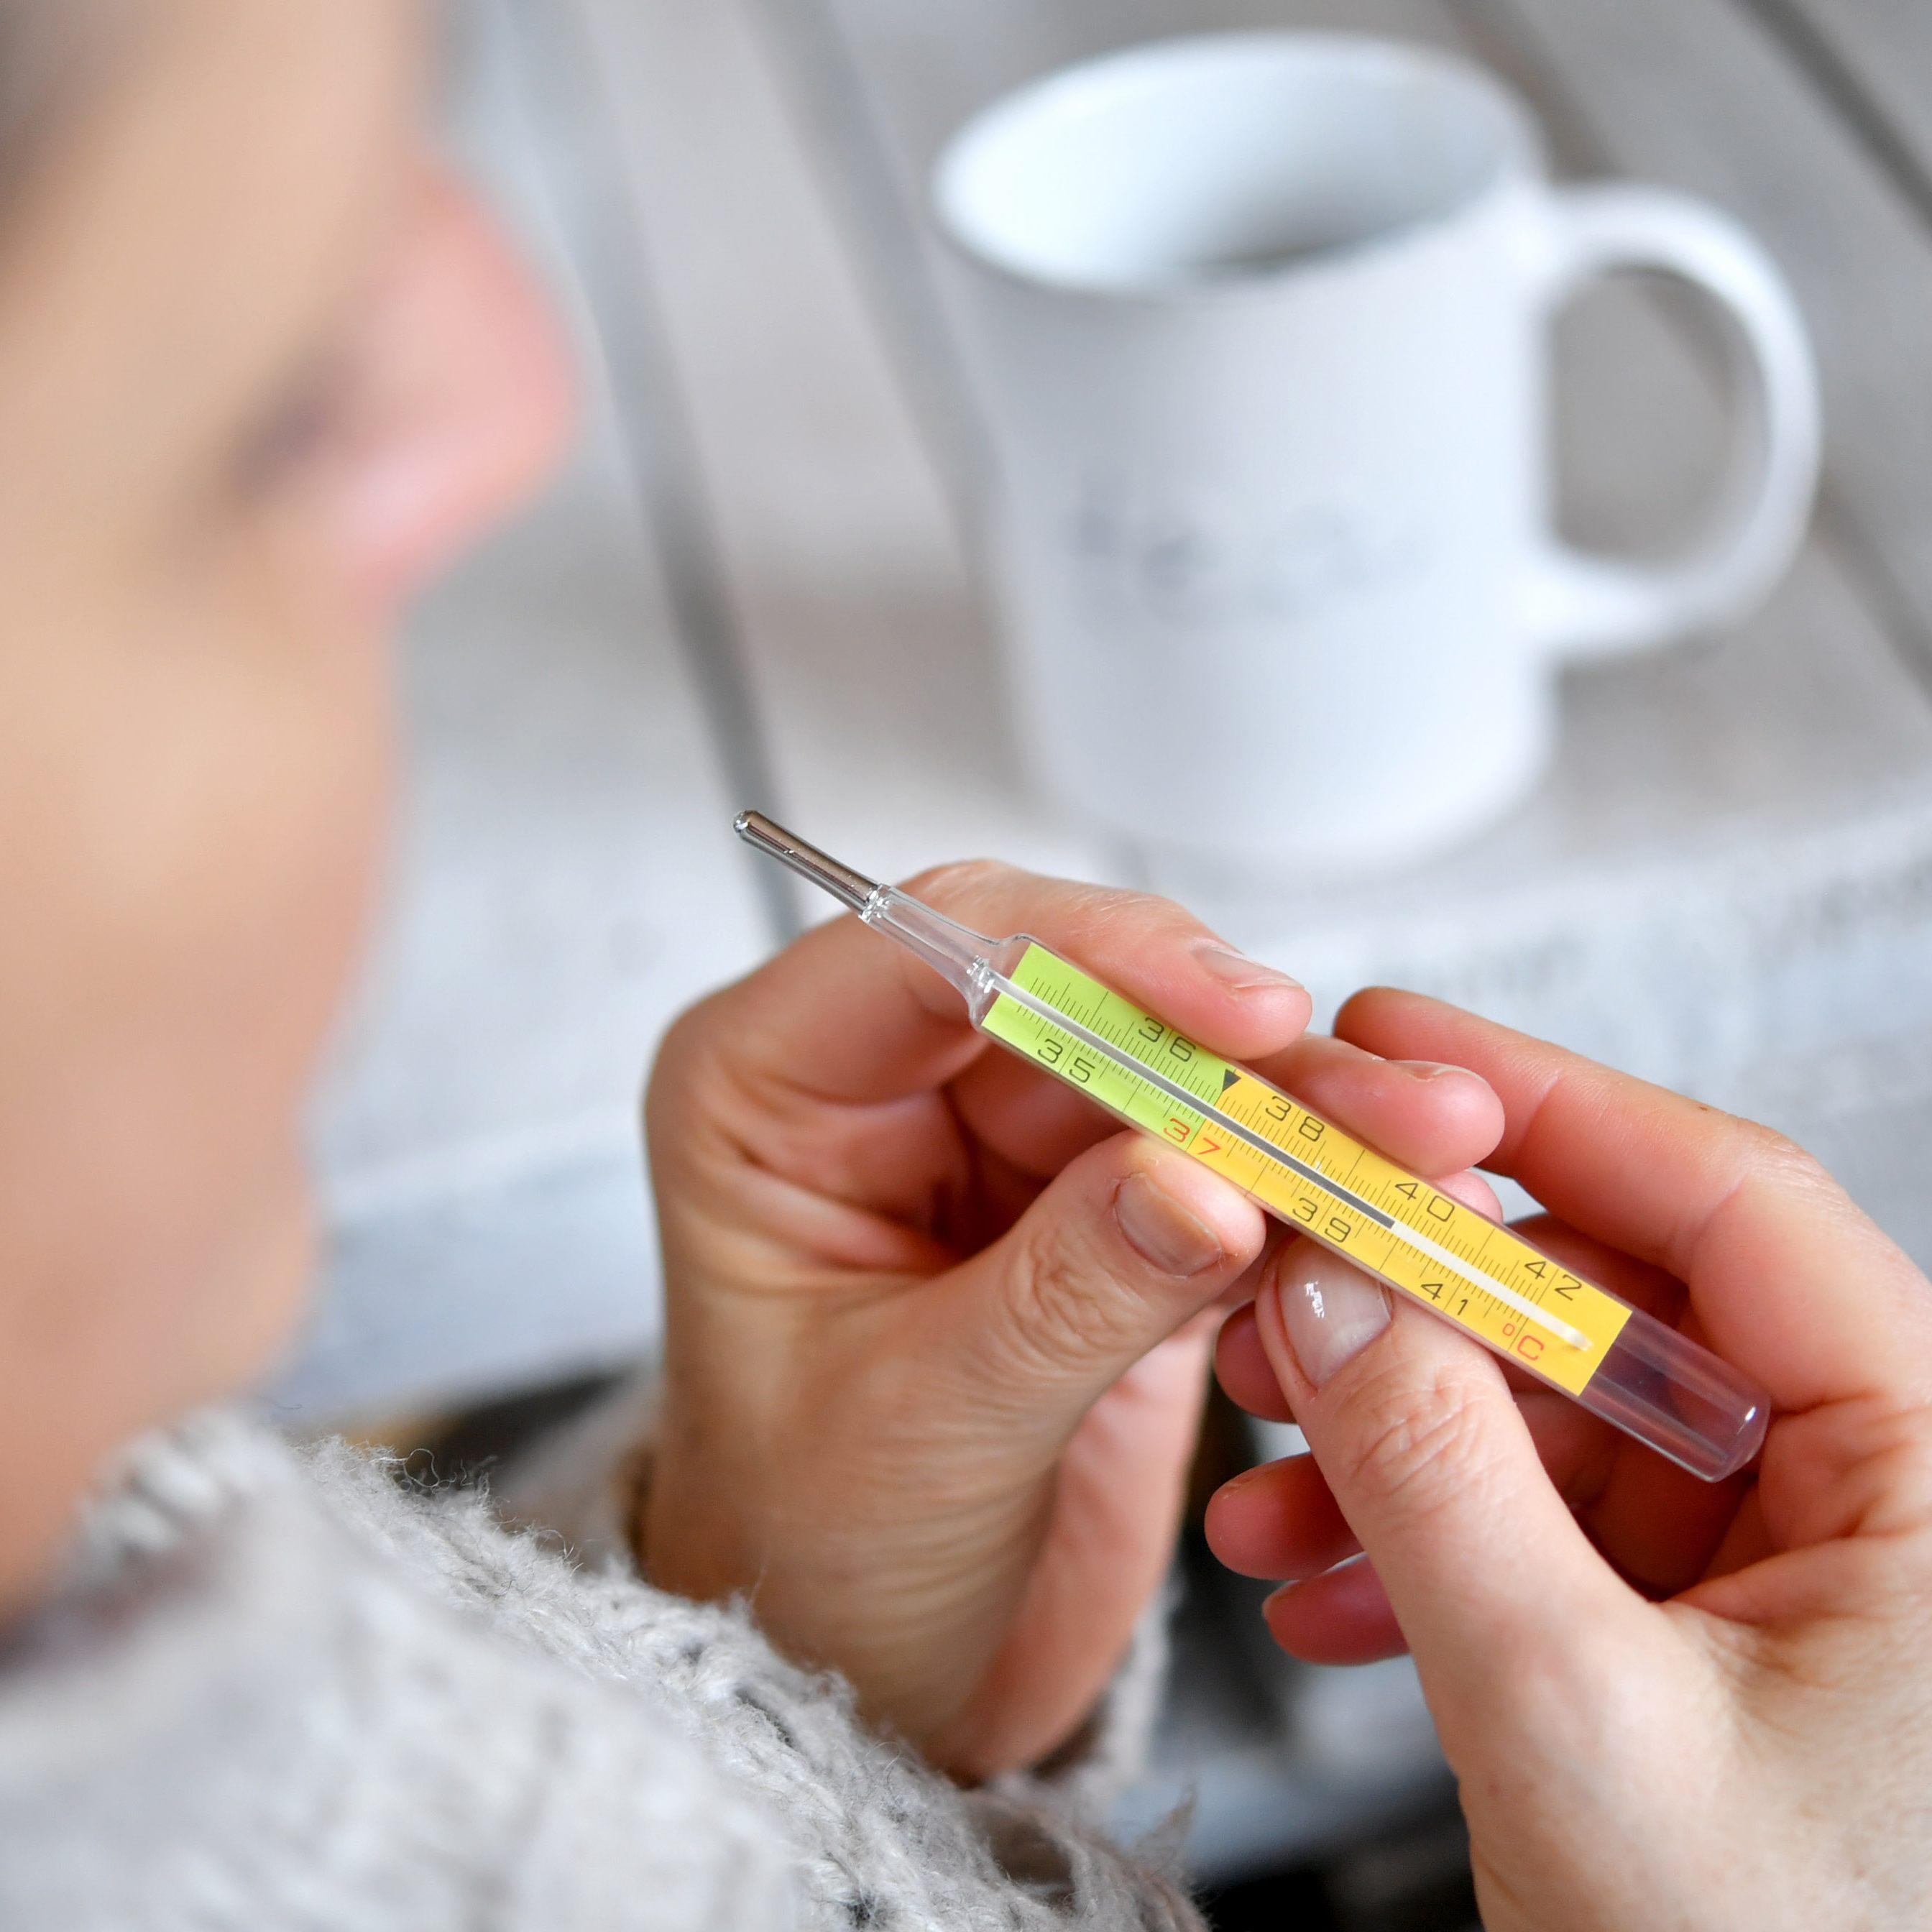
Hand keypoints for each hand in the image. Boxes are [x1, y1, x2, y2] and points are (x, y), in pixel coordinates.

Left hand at [641, 867, 1500, 1777]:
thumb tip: (1208, 1181)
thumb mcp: (921, 1428)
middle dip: (1242, 1045)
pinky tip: (1400, 1217)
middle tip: (1389, 1103)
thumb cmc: (807, 1556)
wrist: (853, 1685)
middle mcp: (892, 1093)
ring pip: (1176, 1075)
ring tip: (1433, 1148)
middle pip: (1086, 997)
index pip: (935, 950)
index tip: (1239, 1013)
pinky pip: (1224, 1170)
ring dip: (1307, 1112)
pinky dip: (1311, 1198)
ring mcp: (1004, 1151)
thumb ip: (1064, 1292)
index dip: (1095, 954)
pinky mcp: (1105, 1219)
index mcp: (769, 1093)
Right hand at [1208, 989, 1931, 1929]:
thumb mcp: (1573, 1718)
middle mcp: (1879, 1492)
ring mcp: (1793, 1568)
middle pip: (1622, 1300)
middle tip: (1272, 1290)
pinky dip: (1431, 1538)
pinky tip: (1325, 1581)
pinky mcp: (1716, 1635)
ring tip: (1264, 1483)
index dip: (1541, 1102)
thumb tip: (1322, 1283)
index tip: (1387, 1047)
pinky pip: (1557, 1524)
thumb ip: (1433, 1477)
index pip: (1729, 1203)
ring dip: (1398, 1438)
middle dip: (1421, 1304)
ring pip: (1567, 1416)